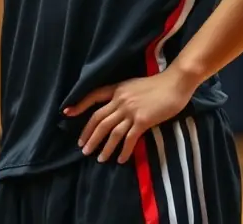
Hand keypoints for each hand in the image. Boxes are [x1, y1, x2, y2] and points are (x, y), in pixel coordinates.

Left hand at [64, 69, 195, 163]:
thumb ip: (123, 96)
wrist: (175, 83)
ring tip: (99, 159)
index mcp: (117, 89)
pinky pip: (129, 138)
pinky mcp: (143, 120)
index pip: (93, 96)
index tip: (67, 113)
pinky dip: (124, 150)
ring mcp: (131, 110)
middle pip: (99, 120)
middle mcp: (120, 100)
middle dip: (89, 135)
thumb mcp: (134, 86)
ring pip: (112, 132)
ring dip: (104, 147)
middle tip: (83, 149)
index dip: (79, 105)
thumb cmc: (157, 85)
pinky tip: (121, 159)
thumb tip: (115, 109)